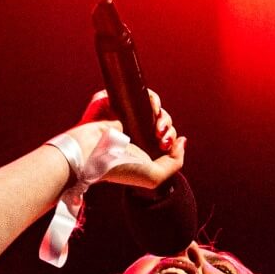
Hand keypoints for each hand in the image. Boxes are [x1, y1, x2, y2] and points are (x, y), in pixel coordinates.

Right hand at [70, 89, 184, 188]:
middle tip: (161, 138)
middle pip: (164, 125)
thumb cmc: (119, 168)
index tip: (165, 145)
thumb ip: (175, 163)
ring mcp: (130, 119)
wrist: (92, 153)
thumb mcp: (154, 177)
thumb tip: (182, 141)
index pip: (166, 141)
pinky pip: (146, 96)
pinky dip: (154, 101)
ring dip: (164, 117)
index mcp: (144, 152)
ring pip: (157, 111)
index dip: (171, 141)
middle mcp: (138, 135)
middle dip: (169, 130)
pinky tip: (154, 110)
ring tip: (157, 127)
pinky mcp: (121, 104)